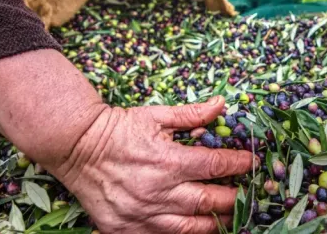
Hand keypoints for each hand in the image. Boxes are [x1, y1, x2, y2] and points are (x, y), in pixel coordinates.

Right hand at [50, 96, 254, 233]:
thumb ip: (192, 114)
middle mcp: (157, 191)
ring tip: (229, 217)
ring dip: (214, 223)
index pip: (215, 166)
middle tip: (247, 194)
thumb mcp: (155, 116)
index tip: (250, 162)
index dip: (238, 164)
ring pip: (190, 228)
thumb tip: (222, 105)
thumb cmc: (118, 129)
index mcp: (167, 161)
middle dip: (233, 198)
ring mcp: (141, 215)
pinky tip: (195, 229)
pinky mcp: (126, 229)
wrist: (76, 146)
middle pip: (209, 202)